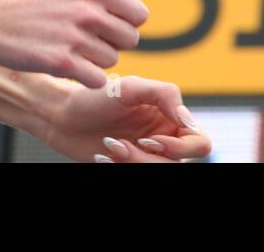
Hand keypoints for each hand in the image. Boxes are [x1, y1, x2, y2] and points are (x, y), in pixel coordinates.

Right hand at [0, 0, 148, 87]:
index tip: (108, 28)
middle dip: (113, 44)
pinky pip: (98, 80)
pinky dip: (87, 79)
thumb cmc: (27, 2)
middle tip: (89, 43)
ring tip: (73, 51)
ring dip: (97, 61)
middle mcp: (88, 10)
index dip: (126, 24)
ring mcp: (76, 37)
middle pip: (130, 39)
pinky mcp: (63, 63)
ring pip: (113, 61)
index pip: (139, 14)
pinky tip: (69, 69)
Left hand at [41, 74, 211, 162]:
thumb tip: (187, 121)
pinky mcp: (130, 167)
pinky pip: (136, 176)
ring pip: (157, 171)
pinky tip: (102, 156)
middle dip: (148, 159)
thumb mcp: (129, 87)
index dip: (180, 147)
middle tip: (119, 144)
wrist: (62, 116)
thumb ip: (165, 94)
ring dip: (131, 163)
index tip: (150, 139)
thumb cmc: (95, 97)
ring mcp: (147, 156)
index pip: (200, 143)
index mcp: (171, 119)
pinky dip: (119, 168)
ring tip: (108, 146)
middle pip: (179, 164)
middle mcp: (164, 139)